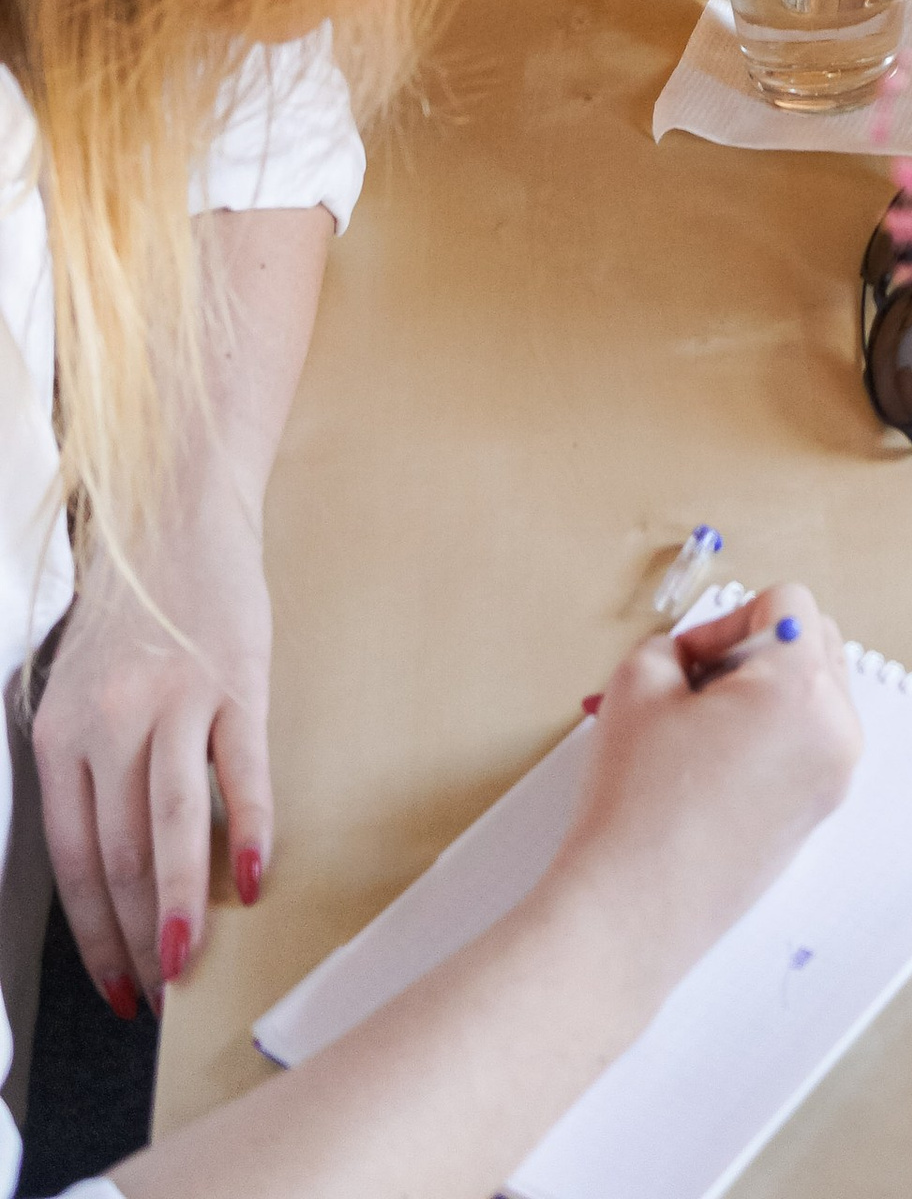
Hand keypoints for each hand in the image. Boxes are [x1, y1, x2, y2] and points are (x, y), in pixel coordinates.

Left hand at [36, 478, 274, 1015]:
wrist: (176, 512)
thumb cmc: (133, 612)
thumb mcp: (81, 691)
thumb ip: (90, 771)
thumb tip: (119, 874)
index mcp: (62, 733)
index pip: (72, 860)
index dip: (93, 935)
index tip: (117, 986)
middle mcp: (110, 721)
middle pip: (120, 854)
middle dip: (137, 936)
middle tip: (159, 991)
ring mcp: (175, 698)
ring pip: (171, 824)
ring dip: (180, 904)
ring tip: (189, 962)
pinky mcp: (237, 677)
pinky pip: (242, 769)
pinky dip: (251, 827)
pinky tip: (257, 875)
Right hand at [543, 586, 859, 1013]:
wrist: (630, 913)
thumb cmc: (634, 799)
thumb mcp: (638, 682)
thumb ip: (677, 644)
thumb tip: (703, 658)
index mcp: (804, 688)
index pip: (787, 603)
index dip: (727, 621)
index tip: (688, 665)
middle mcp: (837, 731)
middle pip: (815, 642)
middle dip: (756, 650)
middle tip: (695, 689)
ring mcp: (834, 778)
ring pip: (814, 693)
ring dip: (765, 691)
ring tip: (700, 731)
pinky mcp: (818, 815)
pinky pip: (808, 742)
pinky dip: (771, 734)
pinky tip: (715, 767)